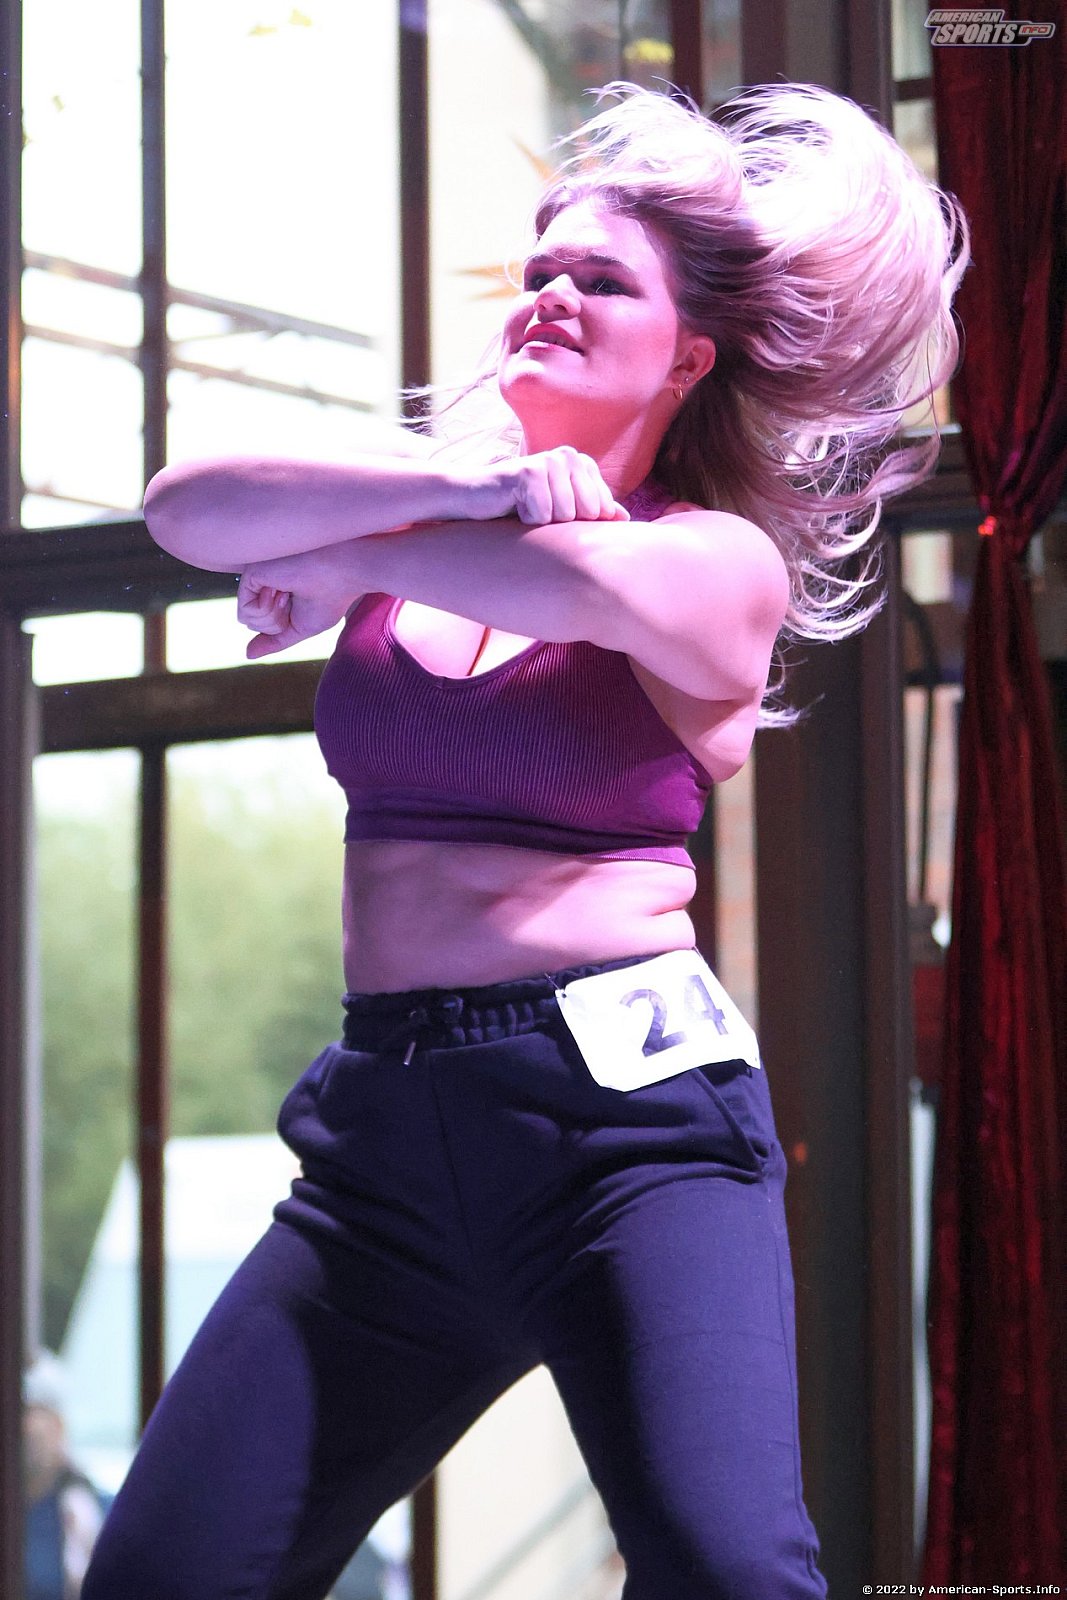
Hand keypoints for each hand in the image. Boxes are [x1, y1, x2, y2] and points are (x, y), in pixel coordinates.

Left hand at [237, 549, 357, 658]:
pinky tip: (281, 589)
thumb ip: (274, 640)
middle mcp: (261, 585)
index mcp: (273, 596)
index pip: (261, 626)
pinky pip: (245, 610)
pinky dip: (266, 608)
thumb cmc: (328, 601)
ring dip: (273, 616)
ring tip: (288, 592)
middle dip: (276, 623)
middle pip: (252, 624)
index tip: (299, 605)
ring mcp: (256, 578)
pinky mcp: (251, 574)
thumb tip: (247, 654)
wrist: (340, 577)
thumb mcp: (299, 628)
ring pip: (246, 620)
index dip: (282, 626)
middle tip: (293, 599)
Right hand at [465, 447, 629, 524]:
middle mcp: (568, 456)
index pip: (602, 509)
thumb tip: (625, 518)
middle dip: (561, 523)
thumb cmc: (521, 506)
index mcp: (581, 463)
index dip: (579, 522)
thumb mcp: (561, 509)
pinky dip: (527, 520)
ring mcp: (549, 461)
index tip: (555, 513)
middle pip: (586, 513)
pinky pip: (543, 515)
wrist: (476, 498)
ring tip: (526, 507)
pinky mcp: (528, 471)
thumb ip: (594, 511)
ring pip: (565, 515)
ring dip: (542, 522)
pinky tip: (514, 507)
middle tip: (539, 510)